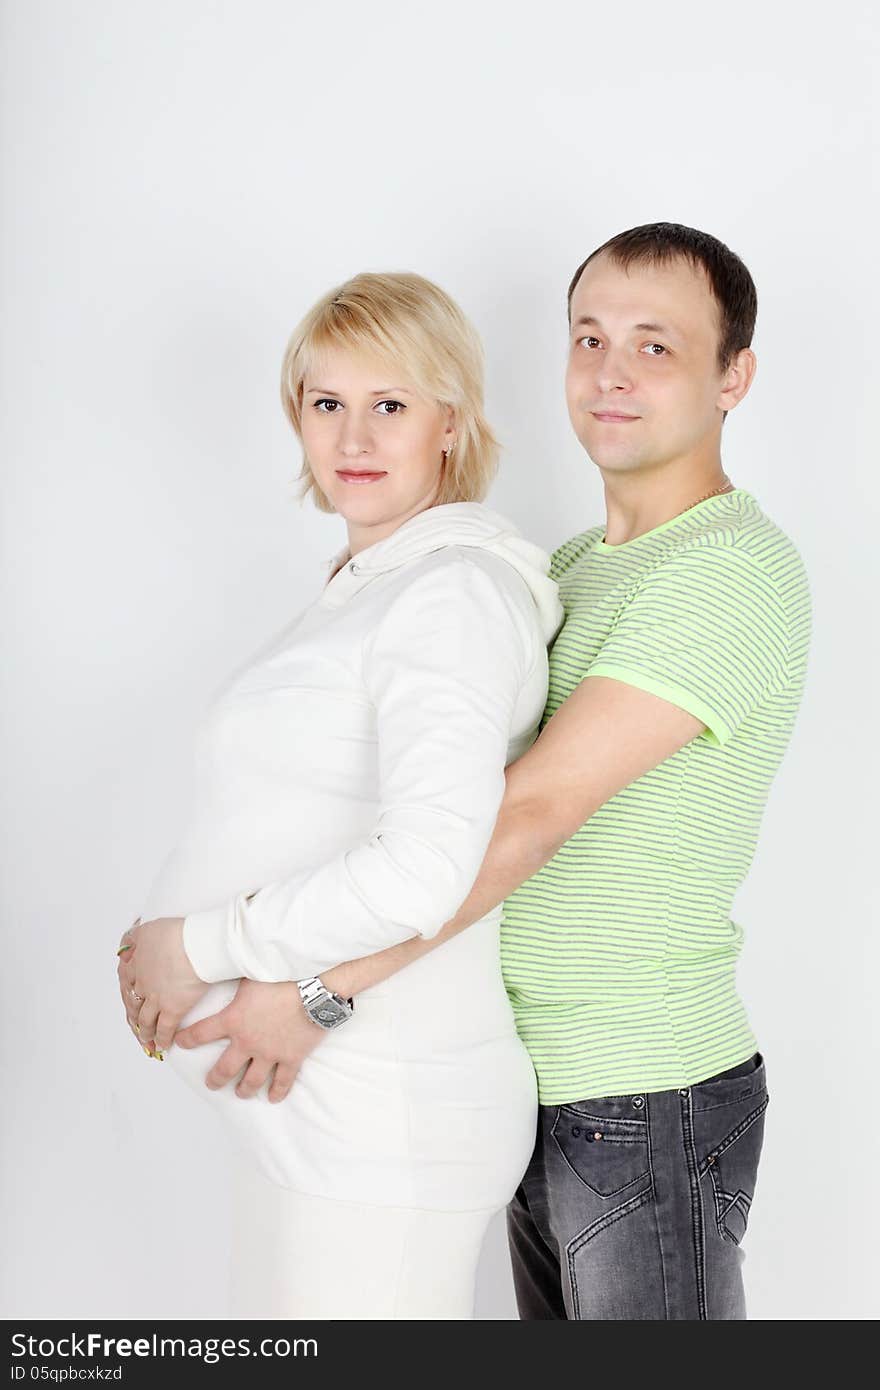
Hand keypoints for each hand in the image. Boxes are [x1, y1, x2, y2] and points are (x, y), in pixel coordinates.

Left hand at [116, 917, 210, 1053]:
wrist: (194, 945)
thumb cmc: (177, 932)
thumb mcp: (149, 926)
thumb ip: (137, 934)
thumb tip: (128, 937)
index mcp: (137, 963)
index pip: (126, 981)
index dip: (127, 991)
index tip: (129, 997)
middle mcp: (143, 983)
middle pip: (133, 1003)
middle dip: (133, 1016)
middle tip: (135, 1025)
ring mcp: (156, 998)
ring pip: (145, 1019)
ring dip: (145, 1031)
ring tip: (146, 1039)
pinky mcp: (172, 1009)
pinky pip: (164, 1029)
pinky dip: (162, 1039)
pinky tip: (163, 1046)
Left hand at [173, 977, 324, 1101]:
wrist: (313, 989)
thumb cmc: (282, 976)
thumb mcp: (251, 975)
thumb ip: (237, 982)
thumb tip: (226, 967)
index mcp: (233, 1020)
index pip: (201, 1033)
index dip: (187, 1039)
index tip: (178, 1044)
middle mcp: (247, 1041)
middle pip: (225, 1068)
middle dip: (215, 1078)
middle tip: (211, 1083)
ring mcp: (269, 1053)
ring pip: (252, 1080)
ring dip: (244, 1089)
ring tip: (240, 1093)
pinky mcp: (291, 1058)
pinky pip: (283, 1080)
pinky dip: (279, 1091)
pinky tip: (274, 1098)